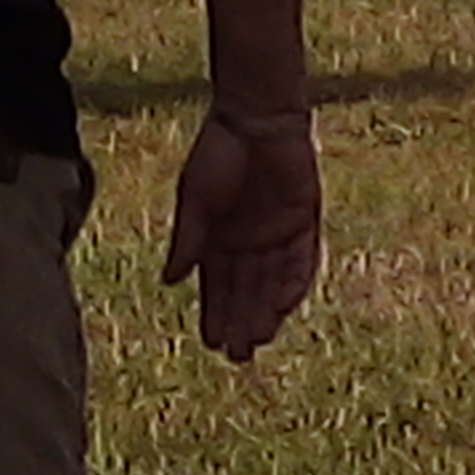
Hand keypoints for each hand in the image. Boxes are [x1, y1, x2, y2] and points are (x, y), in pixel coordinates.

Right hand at [162, 112, 322, 362]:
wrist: (255, 118)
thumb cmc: (218, 153)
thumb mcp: (195, 200)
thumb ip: (189, 240)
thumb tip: (170, 282)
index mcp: (219, 238)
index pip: (217, 286)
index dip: (215, 314)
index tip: (211, 343)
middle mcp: (249, 241)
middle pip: (247, 291)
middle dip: (242, 322)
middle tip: (239, 355)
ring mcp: (278, 232)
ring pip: (274, 282)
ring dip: (267, 310)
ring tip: (259, 338)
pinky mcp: (304, 220)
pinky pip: (302, 259)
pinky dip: (294, 282)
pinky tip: (283, 306)